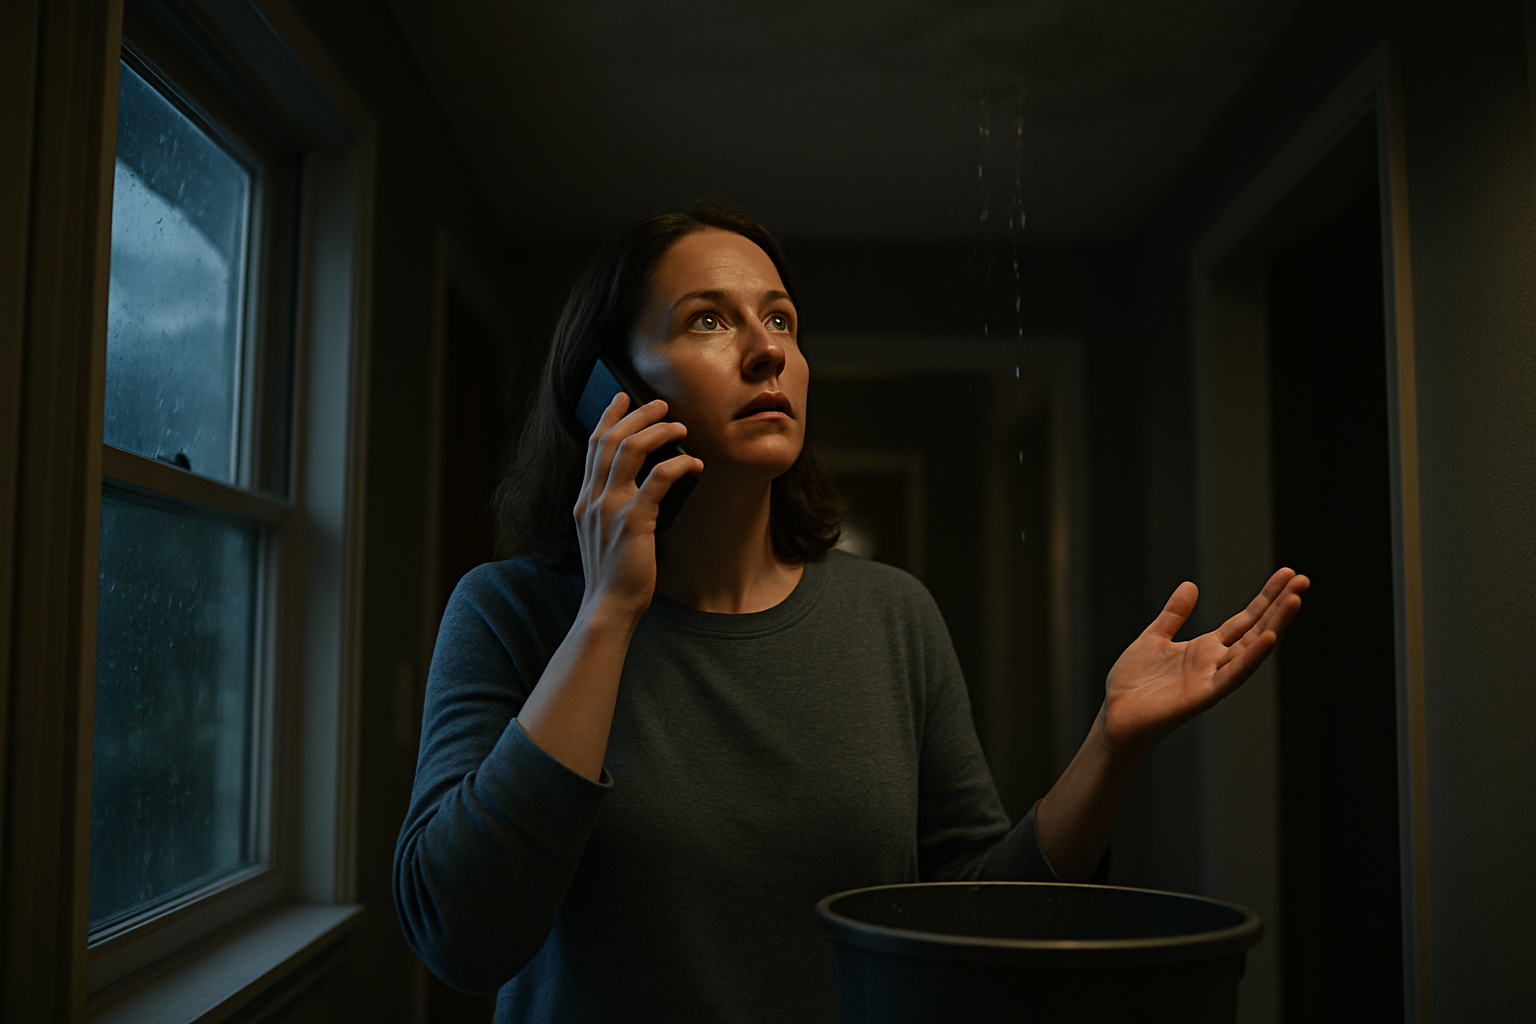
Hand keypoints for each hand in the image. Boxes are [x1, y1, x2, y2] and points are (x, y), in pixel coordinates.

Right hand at [572, 393, 702, 623]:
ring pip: (630, 450)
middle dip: (636, 415)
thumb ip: (613, 507)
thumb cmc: (613, 574)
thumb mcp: (603, 534)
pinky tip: (694, 463)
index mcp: (583, 501)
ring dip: (657, 432)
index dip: (607, 417)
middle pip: (610, 440)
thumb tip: (644, 480)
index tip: (621, 397)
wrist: (607, 607)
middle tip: (661, 405)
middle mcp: (592, 499)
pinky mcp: (632, 522)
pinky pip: (657, 480)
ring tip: (680, 426)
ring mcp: (609, 509)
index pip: (592, 446)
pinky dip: (677, 465)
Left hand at [1099, 568, 1308, 761]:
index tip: (1288, 573)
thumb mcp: (1154, 638)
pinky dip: (1252, 657)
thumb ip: (1174, 615)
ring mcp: (1213, 678)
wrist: (1114, 716)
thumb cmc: (1133, 683)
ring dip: (1275, 624)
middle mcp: (1215, 662)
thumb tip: (1191, 585)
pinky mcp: (1204, 695)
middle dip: (1279, 605)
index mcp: (1205, 648)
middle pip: (1255, 629)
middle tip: (1304, 579)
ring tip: (1294, 599)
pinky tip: (1270, 637)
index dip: (1265, 597)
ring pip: (1251, 648)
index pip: (1245, 619)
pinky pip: (1233, 674)